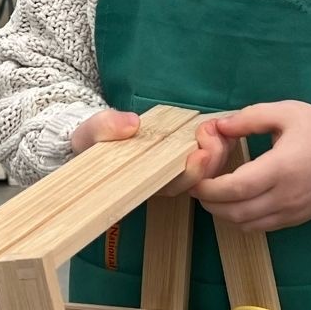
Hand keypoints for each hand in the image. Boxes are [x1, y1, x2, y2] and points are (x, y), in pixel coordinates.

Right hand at [67, 110, 229, 200]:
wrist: (96, 137)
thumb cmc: (92, 142)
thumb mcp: (90, 132)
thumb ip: (106, 127)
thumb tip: (132, 124)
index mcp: (145, 182)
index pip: (174, 185)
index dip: (191, 174)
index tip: (199, 156)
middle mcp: (165, 180)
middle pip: (199, 179)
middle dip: (211, 158)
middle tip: (209, 133)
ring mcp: (177, 168)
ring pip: (209, 168)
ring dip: (218, 148)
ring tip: (214, 125)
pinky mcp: (187, 152)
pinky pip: (211, 153)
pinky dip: (219, 140)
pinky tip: (219, 125)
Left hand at [191, 102, 310, 231]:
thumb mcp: (285, 112)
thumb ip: (248, 118)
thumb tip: (217, 127)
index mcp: (281, 167)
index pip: (235, 189)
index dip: (208, 188)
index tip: (195, 179)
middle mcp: (285, 196)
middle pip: (235, 212)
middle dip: (210, 203)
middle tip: (199, 187)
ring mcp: (292, 211)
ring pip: (245, 224)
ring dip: (224, 213)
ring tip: (215, 194)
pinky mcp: (296, 220)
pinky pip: (261, 228)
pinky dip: (242, 219)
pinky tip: (237, 202)